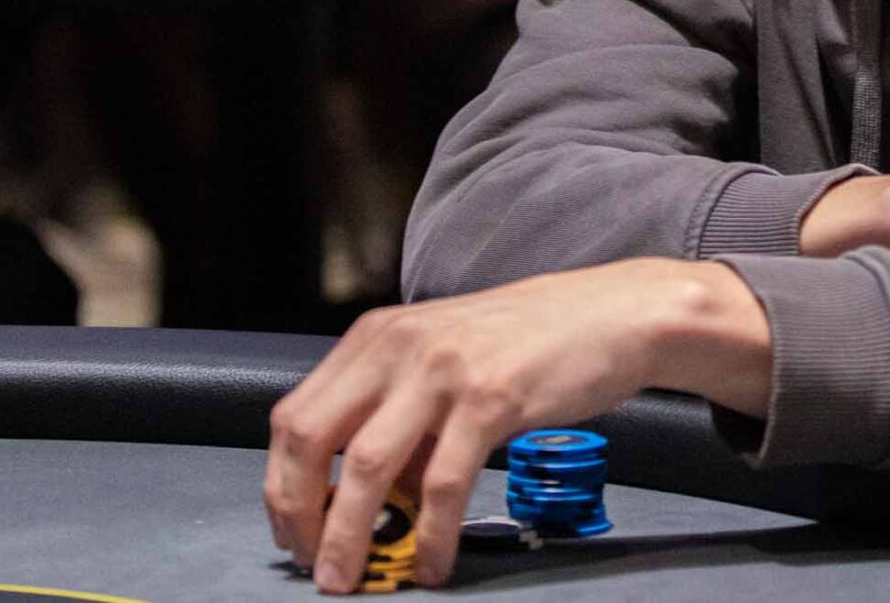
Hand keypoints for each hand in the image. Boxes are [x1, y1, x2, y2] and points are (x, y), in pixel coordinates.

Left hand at [264, 260, 766, 592]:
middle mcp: (397, 346)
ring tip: (352, 579)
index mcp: (376, 338)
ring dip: (349, 536)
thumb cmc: (528, 341)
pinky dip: (430, 535)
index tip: (291, 530)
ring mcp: (442, 370)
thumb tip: (373, 501)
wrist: (608, 314)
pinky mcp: (490, 397)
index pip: (294, 416)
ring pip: (367, 467)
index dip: (280, 483)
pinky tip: (433, 563)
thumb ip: (401, 420)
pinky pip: (443, 483)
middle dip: (299, 513)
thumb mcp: (444, 363)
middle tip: (313, 564)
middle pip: (309, 439)